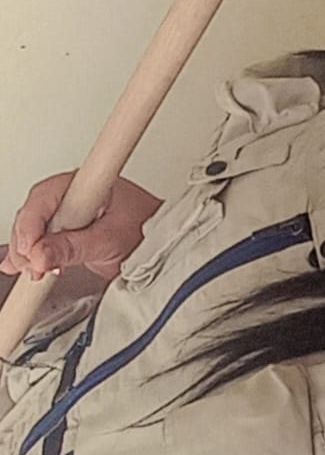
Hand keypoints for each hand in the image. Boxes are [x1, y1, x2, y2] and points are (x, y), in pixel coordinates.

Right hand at [0, 172, 162, 284]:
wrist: (167, 246)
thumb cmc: (149, 233)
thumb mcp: (110, 243)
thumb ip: (74, 248)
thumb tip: (41, 255)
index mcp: (90, 183)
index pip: (46, 195)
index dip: (31, 222)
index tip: (30, 249)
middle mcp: (77, 193)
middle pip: (35, 211)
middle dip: (26, 240)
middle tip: (31, 266)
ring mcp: (72, 210)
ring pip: (35, 225)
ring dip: (28, 249)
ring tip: (34, 271)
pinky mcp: (70, 228)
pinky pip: (43, 236)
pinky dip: (34, 252)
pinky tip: (27, 265)